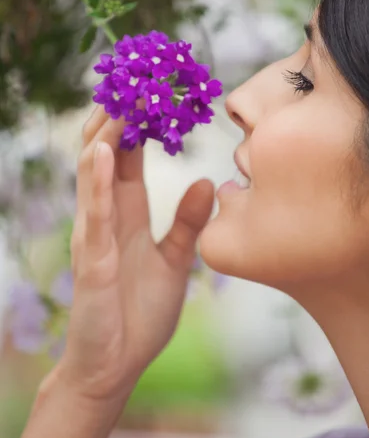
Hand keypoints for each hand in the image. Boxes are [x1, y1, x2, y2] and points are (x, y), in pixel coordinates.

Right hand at [58, 107, 213, 403]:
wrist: (116, 364)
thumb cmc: (139, 312)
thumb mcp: (174, 260)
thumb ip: (187, 222)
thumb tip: (205, 183)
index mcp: (125, 211)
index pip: (129, 153)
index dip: (139, 118)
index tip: (157, 85)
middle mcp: (106, 214)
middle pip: (107, 149)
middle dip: (120, 111)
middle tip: (139, 73)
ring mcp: (95, 233)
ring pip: (93, 171)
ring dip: (107, 130)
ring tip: (121, 93)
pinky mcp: (94, 260)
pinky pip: (95, 212)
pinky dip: (99, 179)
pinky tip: (107, 150)